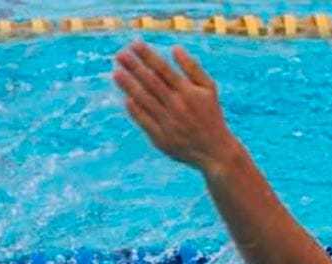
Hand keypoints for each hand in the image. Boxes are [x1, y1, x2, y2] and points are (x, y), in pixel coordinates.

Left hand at [114, 41, 236, 171]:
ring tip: (117, 72)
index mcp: (188, 92)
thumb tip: (175, 48)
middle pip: (151, 82)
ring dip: (129, 86)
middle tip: (120, 55)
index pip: (163, 69)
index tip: (134, 44)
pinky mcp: (161, 139)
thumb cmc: (211, 115)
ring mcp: (168, 123)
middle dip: (134, 67)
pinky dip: (134, 109)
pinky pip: (144, 120)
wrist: (215, 151)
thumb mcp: (209, 89)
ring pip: (144, 100)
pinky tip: (127, 97)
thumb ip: (193, 68)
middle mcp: (177, 106)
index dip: (147, 56)